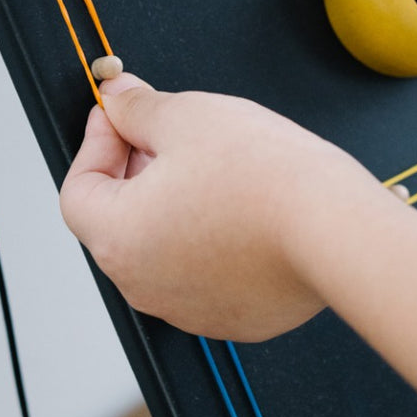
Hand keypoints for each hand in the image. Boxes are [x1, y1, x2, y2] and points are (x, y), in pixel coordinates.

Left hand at [59, 73, 372, 340]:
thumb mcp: (185, 116)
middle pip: (119, 219)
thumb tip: (116, 98)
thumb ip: (137, 108)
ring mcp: (190, 308)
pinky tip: (243, 203)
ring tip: (212, 164)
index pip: (79, 189)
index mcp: (118, 239)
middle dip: (135, 169)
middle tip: (165, 131)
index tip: (120, 116)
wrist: (337, 231)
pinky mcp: (235, 317)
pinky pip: (205, 270)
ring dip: (173, 204)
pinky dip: (211, 236)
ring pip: (163, 246)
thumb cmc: (263, 176)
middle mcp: (144, 286)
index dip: (96, 143)